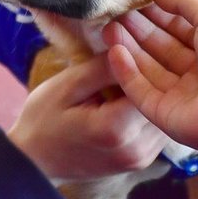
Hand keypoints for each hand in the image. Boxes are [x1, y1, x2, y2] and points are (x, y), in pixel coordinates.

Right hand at [7, 53, 167, 180]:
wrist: (33, 161)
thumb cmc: (43, 118)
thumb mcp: (67, 84)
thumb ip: (102, 67)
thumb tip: (129, 44)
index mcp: (115, 127)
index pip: (150, 84)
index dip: (149, 58)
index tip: (141, 38)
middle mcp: (135, 148)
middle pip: (162, 101)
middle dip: (158, 73)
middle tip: (150, 45)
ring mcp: (140, 158)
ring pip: (163, 115)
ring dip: (158, 91)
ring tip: (147, 64)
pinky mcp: (141, 161)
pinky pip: (157, 127)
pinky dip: (151, 107)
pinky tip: (141, 89)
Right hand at [102, 0, 197, 151]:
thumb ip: (186, 0)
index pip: (182, 29)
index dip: (160, 14)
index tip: (137, 0)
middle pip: (162, 48)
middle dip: (139, 29)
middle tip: (116, 13)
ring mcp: (181, 95)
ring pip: (148, 67)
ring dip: (129, 47)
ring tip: (108, 27)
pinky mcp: (165, 113)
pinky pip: (141, 90)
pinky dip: (127, 72)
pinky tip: (115, 51)